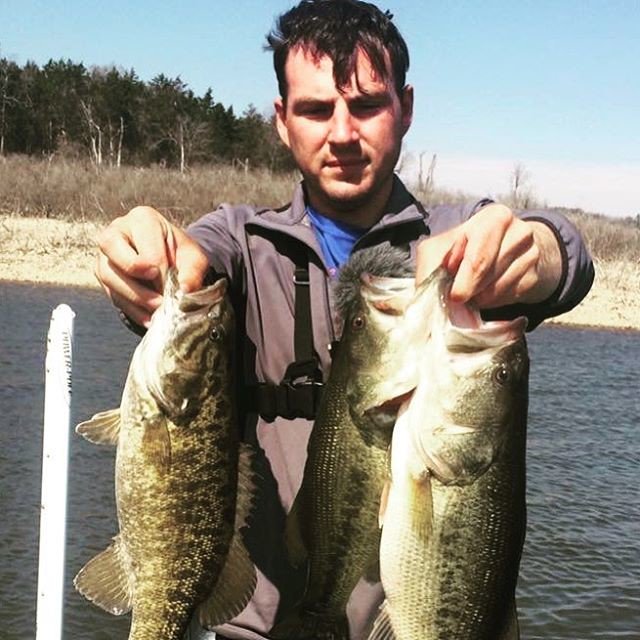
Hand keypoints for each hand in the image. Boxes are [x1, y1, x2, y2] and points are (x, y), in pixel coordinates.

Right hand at [95, 206, 208, 326]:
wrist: (170, 257)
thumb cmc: (179, 252)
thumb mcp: (194, 257)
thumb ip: (192, 272)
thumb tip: (185, 291)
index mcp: (143, 219)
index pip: (146, 250)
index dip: (160, 274)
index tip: (172, 287)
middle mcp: (118, 230)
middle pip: (112, 250)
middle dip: (137, 280)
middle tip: (159, 299)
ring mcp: (106, 252)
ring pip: (107, 275)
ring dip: (133, 299)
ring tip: (157, 310)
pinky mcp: (103, 273)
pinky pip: (110, 292)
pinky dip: (130, 309)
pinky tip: (148, 318)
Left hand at [416, 204, 561, 308]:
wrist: (499, 253)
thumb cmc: (463, 249)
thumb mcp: (440, 248)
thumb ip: (432, 263)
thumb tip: (433, 289)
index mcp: (494, 218)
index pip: (480, 255)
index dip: (464, 280)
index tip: (455, 296)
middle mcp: (519, 232)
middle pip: (489, 274)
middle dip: (469, 290)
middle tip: (458, 297)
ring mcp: (531, 254)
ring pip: (498, 290)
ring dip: (478, 298)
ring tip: (471, 289)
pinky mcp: (534, 277)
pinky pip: (509, 298)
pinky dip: (492, 302)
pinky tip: (486, 292)